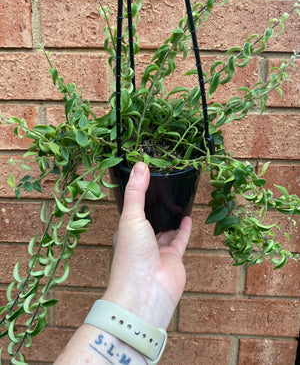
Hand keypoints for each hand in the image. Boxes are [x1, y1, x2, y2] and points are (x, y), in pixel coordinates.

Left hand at [103, 162, 191, 328]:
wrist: (146, 292)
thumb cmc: (131, 256)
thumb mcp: (131, 217)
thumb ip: (137, 192)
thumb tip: (140, 164)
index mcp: (125, 232)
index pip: (132, 211)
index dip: (138, 197)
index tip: (145, 179)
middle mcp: (141, 241)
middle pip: (149, 220)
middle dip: (154, 208)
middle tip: (163, 189)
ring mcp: (158, 251)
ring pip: (165, 230)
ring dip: (169, 217)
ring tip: (175, 201)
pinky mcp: (174, 258)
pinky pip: (180, 240)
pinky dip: (184, 229)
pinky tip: (187, 217)